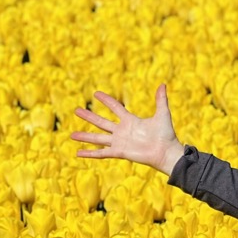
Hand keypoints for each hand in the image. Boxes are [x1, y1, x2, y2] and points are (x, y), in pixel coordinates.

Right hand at [70, 84, 185, 174]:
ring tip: (71, 135)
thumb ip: (160, 100)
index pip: (115, 107)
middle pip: (101, 122)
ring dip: (85, 136)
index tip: (95, 93)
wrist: (166, 152)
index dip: (106, 100)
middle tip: (76, 110)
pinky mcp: (119, 152)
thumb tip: (163, 84)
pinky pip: (102, 153)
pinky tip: (78, 153)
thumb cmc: (166, 134)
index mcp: (130, 121)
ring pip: (98, 138)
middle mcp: (122, 131)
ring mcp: (119, 142)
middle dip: (88, 116)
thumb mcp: (162, 114)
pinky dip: (90, 153)